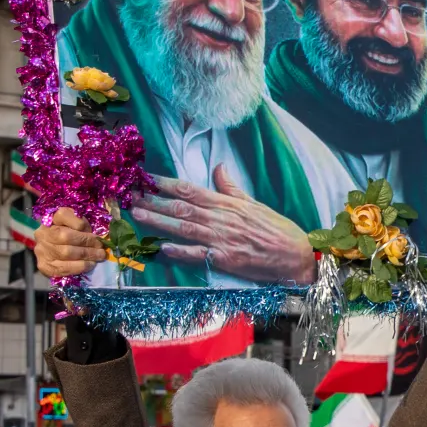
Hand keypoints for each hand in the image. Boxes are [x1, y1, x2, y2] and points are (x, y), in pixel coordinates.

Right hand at [36, 207, 108, 278]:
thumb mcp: (74, 224)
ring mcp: (42, 250)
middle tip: (101, 248)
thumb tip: (94, 235)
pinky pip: (63, 268)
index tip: (94, 232)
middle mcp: (43, 233)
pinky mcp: (44, 265)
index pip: (63, 215)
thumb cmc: (68, 235)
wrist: (52, 252)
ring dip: (87, 256)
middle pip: (66, 236)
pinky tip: (89, 265)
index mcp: (51, 219)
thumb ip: (82, 224)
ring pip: (66, 253)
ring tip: (99, 256)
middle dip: (88, 243)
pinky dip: (80, 267)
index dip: (80, 223)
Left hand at [130, 167, 315, 282]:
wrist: (296, 255)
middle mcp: (221, 219)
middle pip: (182, 207)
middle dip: (154, 200)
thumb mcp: (254, 204)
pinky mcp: (225, 260)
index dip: (166, 183)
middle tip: (130, 195)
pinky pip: (198, 254)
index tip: (146, 178)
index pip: (190, 189)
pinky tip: (162, 248)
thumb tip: (218, 167)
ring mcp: (222, 240)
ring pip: (184, 227)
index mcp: (228, 204)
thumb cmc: (277, 230)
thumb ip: (232, 188)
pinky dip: (180, 251)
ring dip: (159, 221)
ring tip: (138, 215)